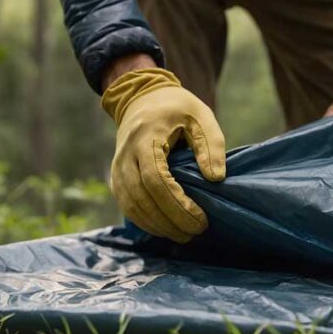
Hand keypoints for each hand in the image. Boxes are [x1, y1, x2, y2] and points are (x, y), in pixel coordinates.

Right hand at [102, 67, 225, 242]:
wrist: (142, 98)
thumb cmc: (176, 108)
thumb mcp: (201, 115)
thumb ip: (211, 145)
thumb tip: (216, 179)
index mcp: (145, 138)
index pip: (155, 179)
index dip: (177, 204)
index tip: (200, 219)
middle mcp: (126, 155)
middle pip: (143, 197)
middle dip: (170, 221)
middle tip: (195, 232)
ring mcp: (118, 168)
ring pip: (132, 206)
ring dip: (157, 226)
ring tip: (184, 235)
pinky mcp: (117, 178)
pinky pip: (128, 206)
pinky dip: (146, 222)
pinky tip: (166, 229)